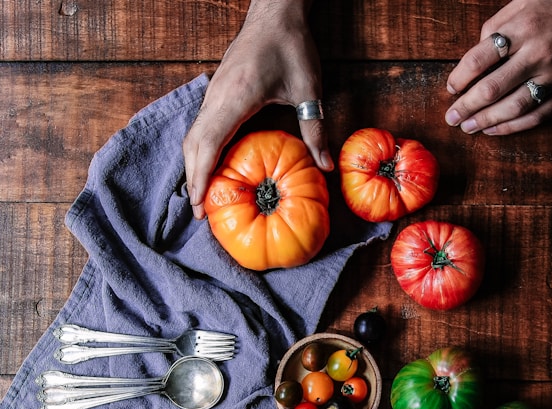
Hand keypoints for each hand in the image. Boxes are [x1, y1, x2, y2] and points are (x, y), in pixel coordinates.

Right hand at [183, 0, 332, 219]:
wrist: (275, 11)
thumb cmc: (292, 46)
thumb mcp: (308, 89)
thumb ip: (314, 130)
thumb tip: (326, 167)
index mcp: (236, 98)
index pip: (209, 144)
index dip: (202, 177)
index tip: (201, 205)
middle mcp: (216, 97)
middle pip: (193, 146)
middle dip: (194, 181)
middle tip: (201, 214)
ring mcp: (213, 94)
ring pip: (193, 137)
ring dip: (194, 168)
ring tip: (202, 197)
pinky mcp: (216, 93)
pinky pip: (201, 128)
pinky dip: (200, 153)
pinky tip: (211, 169)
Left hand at [445, 0, 551, 134]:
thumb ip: (499, 23)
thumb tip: (475, 51)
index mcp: (525, 27)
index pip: (480, 59)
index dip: (459, 78)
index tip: (451, 88)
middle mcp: (538, 54)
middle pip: (491, 89)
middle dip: (466, 106)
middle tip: (451, 117)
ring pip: (511, 108)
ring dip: (484, 121)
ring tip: (467, 127)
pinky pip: (534, 117)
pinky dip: (511, 127)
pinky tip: (493, 129)